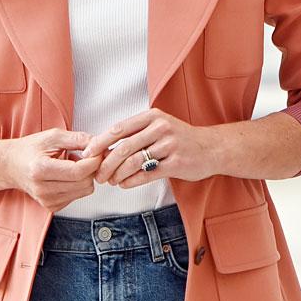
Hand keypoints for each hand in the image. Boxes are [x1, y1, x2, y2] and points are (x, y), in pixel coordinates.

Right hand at [5, 129, 102, 210]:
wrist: (11, 166)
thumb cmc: (30, 150)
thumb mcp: (53, 136)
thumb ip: (78, 139)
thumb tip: (99, 145)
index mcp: (40, 169)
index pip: (79, 171)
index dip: (94, 160)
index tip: (97, 151)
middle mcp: (42, 189)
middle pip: (85, 183)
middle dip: (91, 168)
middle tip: (84, 156)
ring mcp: (46, 200)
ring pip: (85, 190)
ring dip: (85, 176)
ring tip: (71, 165)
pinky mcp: (51, 206)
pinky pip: (78, 196)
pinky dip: (78, 184)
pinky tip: (66, 175)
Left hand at [81, 108, 219, 187]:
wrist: (213, 148)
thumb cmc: (181, 138)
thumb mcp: (160, 126)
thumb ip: (136, 133)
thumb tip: (104, 147)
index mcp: (153, 116)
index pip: (119, 129)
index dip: (100, 143)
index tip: (87, 154)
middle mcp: (161, 128)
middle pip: (124, 148)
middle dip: (106, 164)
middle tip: (98, 175)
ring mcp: (170, 145)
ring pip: (134, 162)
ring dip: (118, 175)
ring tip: (112, 181)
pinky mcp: (177, 163)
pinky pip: (147, 174)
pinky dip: (131, 181)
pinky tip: (125, 184)